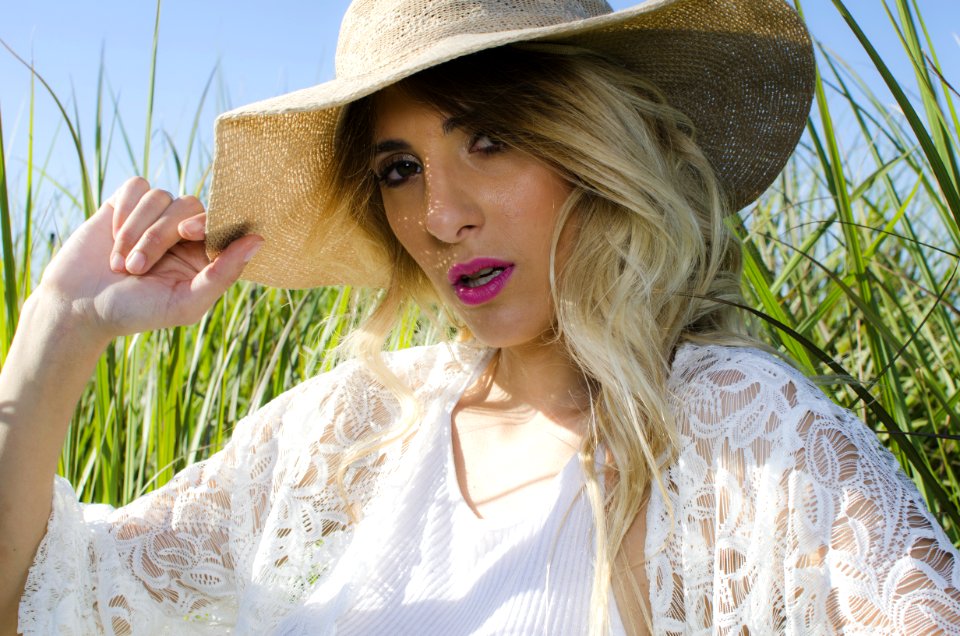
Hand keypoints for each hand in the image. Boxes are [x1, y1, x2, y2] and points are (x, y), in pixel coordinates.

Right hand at [35, 177, 261, 341]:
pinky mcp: (127, 203)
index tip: (188, 232)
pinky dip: (125, 212)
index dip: (210, 221)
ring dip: (136, 231)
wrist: (79, 307)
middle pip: (190, 206)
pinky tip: (112, 239)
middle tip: (136, 269)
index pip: (223, 223)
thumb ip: (223, 274)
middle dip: (160, 235)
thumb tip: (259, 241)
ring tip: (120, 265)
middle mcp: (185, 232)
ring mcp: (156, 215)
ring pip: (161, 197)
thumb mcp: (185, 303)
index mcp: (206, 255)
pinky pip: (137, 186)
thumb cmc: (137, 312)